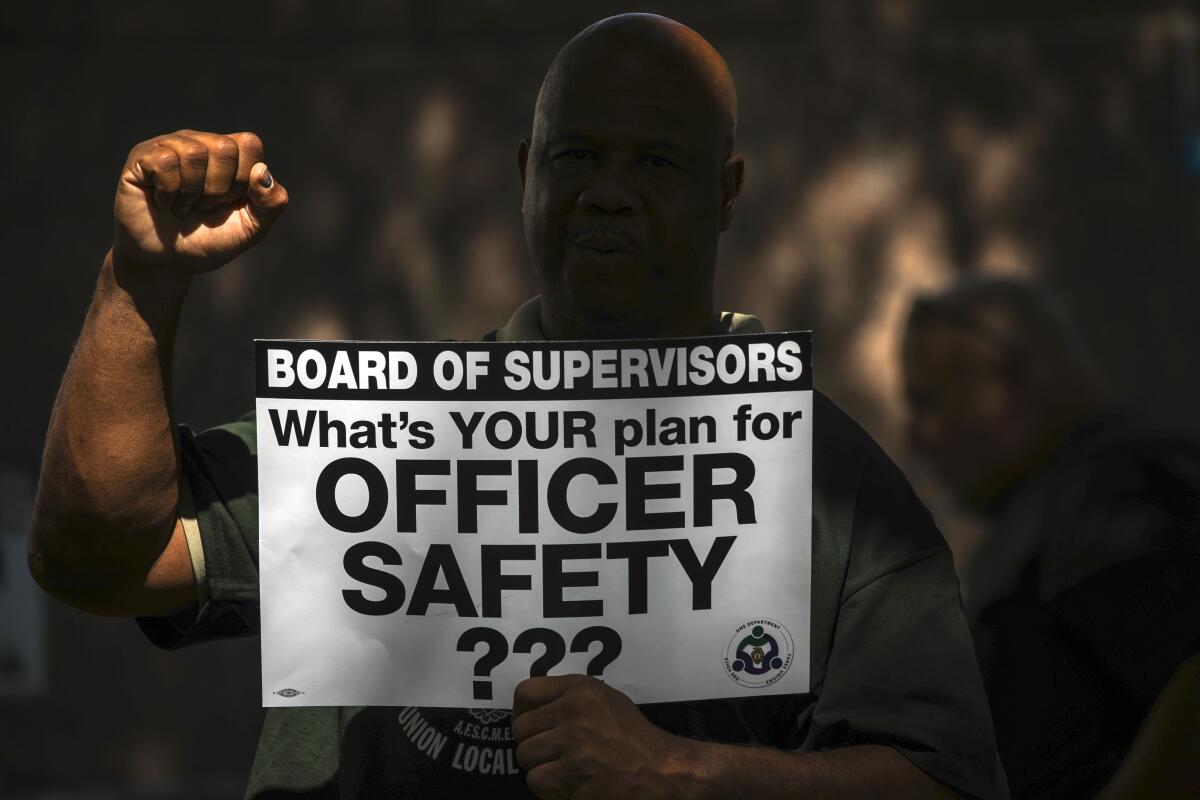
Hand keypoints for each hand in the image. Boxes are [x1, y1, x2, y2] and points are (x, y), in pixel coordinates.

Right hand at [113, 130, 287, 272]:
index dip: (243, 181)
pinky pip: (164, 161)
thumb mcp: (252, 228)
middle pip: (224, 148)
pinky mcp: (142, 157)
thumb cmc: (210, 240)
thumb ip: (272, 203)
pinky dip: (169, 192)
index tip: (230, 202)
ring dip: (192, 193)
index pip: (249, 144)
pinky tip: (164, 202)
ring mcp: (170, 146)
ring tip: (183, 206)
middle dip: (218, 189)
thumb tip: (262, 171)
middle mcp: (200, 142)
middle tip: (204, 207)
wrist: (169, 262)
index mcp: (230, 153)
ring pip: (193, 153)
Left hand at [512, 675, 698, 799]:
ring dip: (541, 769)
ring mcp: (574, 743)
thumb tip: (530, 708)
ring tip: (565, 771)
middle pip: (520, 730)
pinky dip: (550, 790)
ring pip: (525, 757)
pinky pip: (538, 781)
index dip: (522, 713)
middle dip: (533, 746)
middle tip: (554, 755)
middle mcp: (574, 711)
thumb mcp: (605, 700)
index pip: (525, 693)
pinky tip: (571, 786)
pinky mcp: (574, 774)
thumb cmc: (634, 738)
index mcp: (581, 689)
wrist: (663, 770)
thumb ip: (570, 697)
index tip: (532, 727)